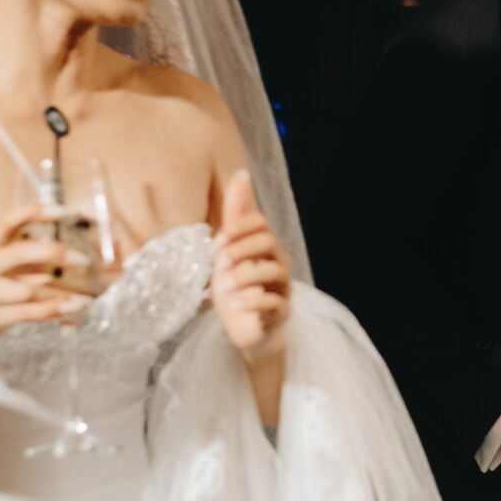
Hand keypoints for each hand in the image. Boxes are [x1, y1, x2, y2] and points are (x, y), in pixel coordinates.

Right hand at [0, 205, 93, 362]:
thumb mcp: (2, 272)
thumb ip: (29, 262)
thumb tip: (69, 253)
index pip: (8, 222)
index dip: (34, 213)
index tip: (63, 210)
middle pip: (18, 253)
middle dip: (53, 253)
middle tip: (83, 259)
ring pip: (25, 290)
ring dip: (59, 295)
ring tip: (85, 298)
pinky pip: (25, 313)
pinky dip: (52, 311)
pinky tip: (71, 308)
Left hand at [213, 170, 291, 362]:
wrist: (244, 328)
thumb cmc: (235, 286)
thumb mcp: (227, 251)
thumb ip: (235, 216)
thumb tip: (241, 173)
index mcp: (264, 245)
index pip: (261, 223)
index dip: (240, 228)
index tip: (217, 242)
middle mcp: (278, 262)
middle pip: (269, 242)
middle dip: (241, 250)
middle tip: (220, 263)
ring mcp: (282, 287)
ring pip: (273, 271)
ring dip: (244, 277)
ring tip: (224, 287)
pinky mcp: (281, 312)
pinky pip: (274, 303)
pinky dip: (252, 301)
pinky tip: (235, 304)